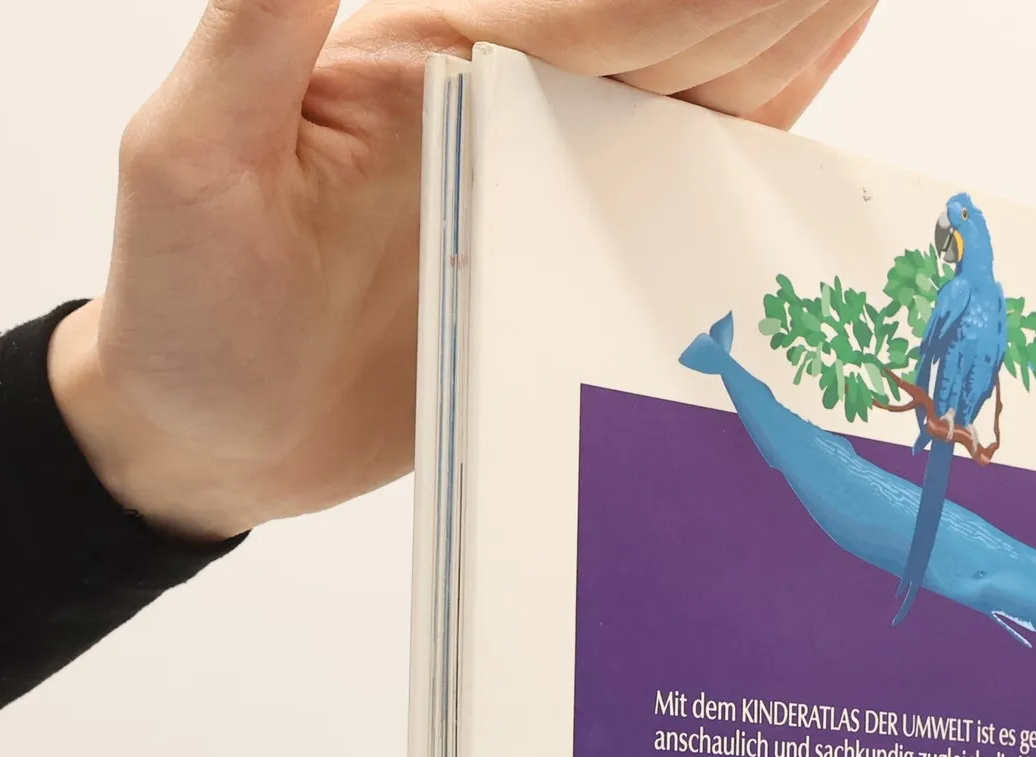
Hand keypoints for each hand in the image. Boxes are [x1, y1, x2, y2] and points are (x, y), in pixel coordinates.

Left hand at [48, 1, 875, 541]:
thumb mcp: (191, 155)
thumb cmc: (179, 303)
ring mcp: (535, 189)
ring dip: (778, 60)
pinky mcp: (552, 268)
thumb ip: (259, 26)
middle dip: (766, 5)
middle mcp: (502, 109)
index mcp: (438, 64)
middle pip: (666, 38)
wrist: (204, 435)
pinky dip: (734, 166)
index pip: (597, 10)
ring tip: (856, 9)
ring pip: (684, 109)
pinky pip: (663, 208)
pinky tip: (797, 127)